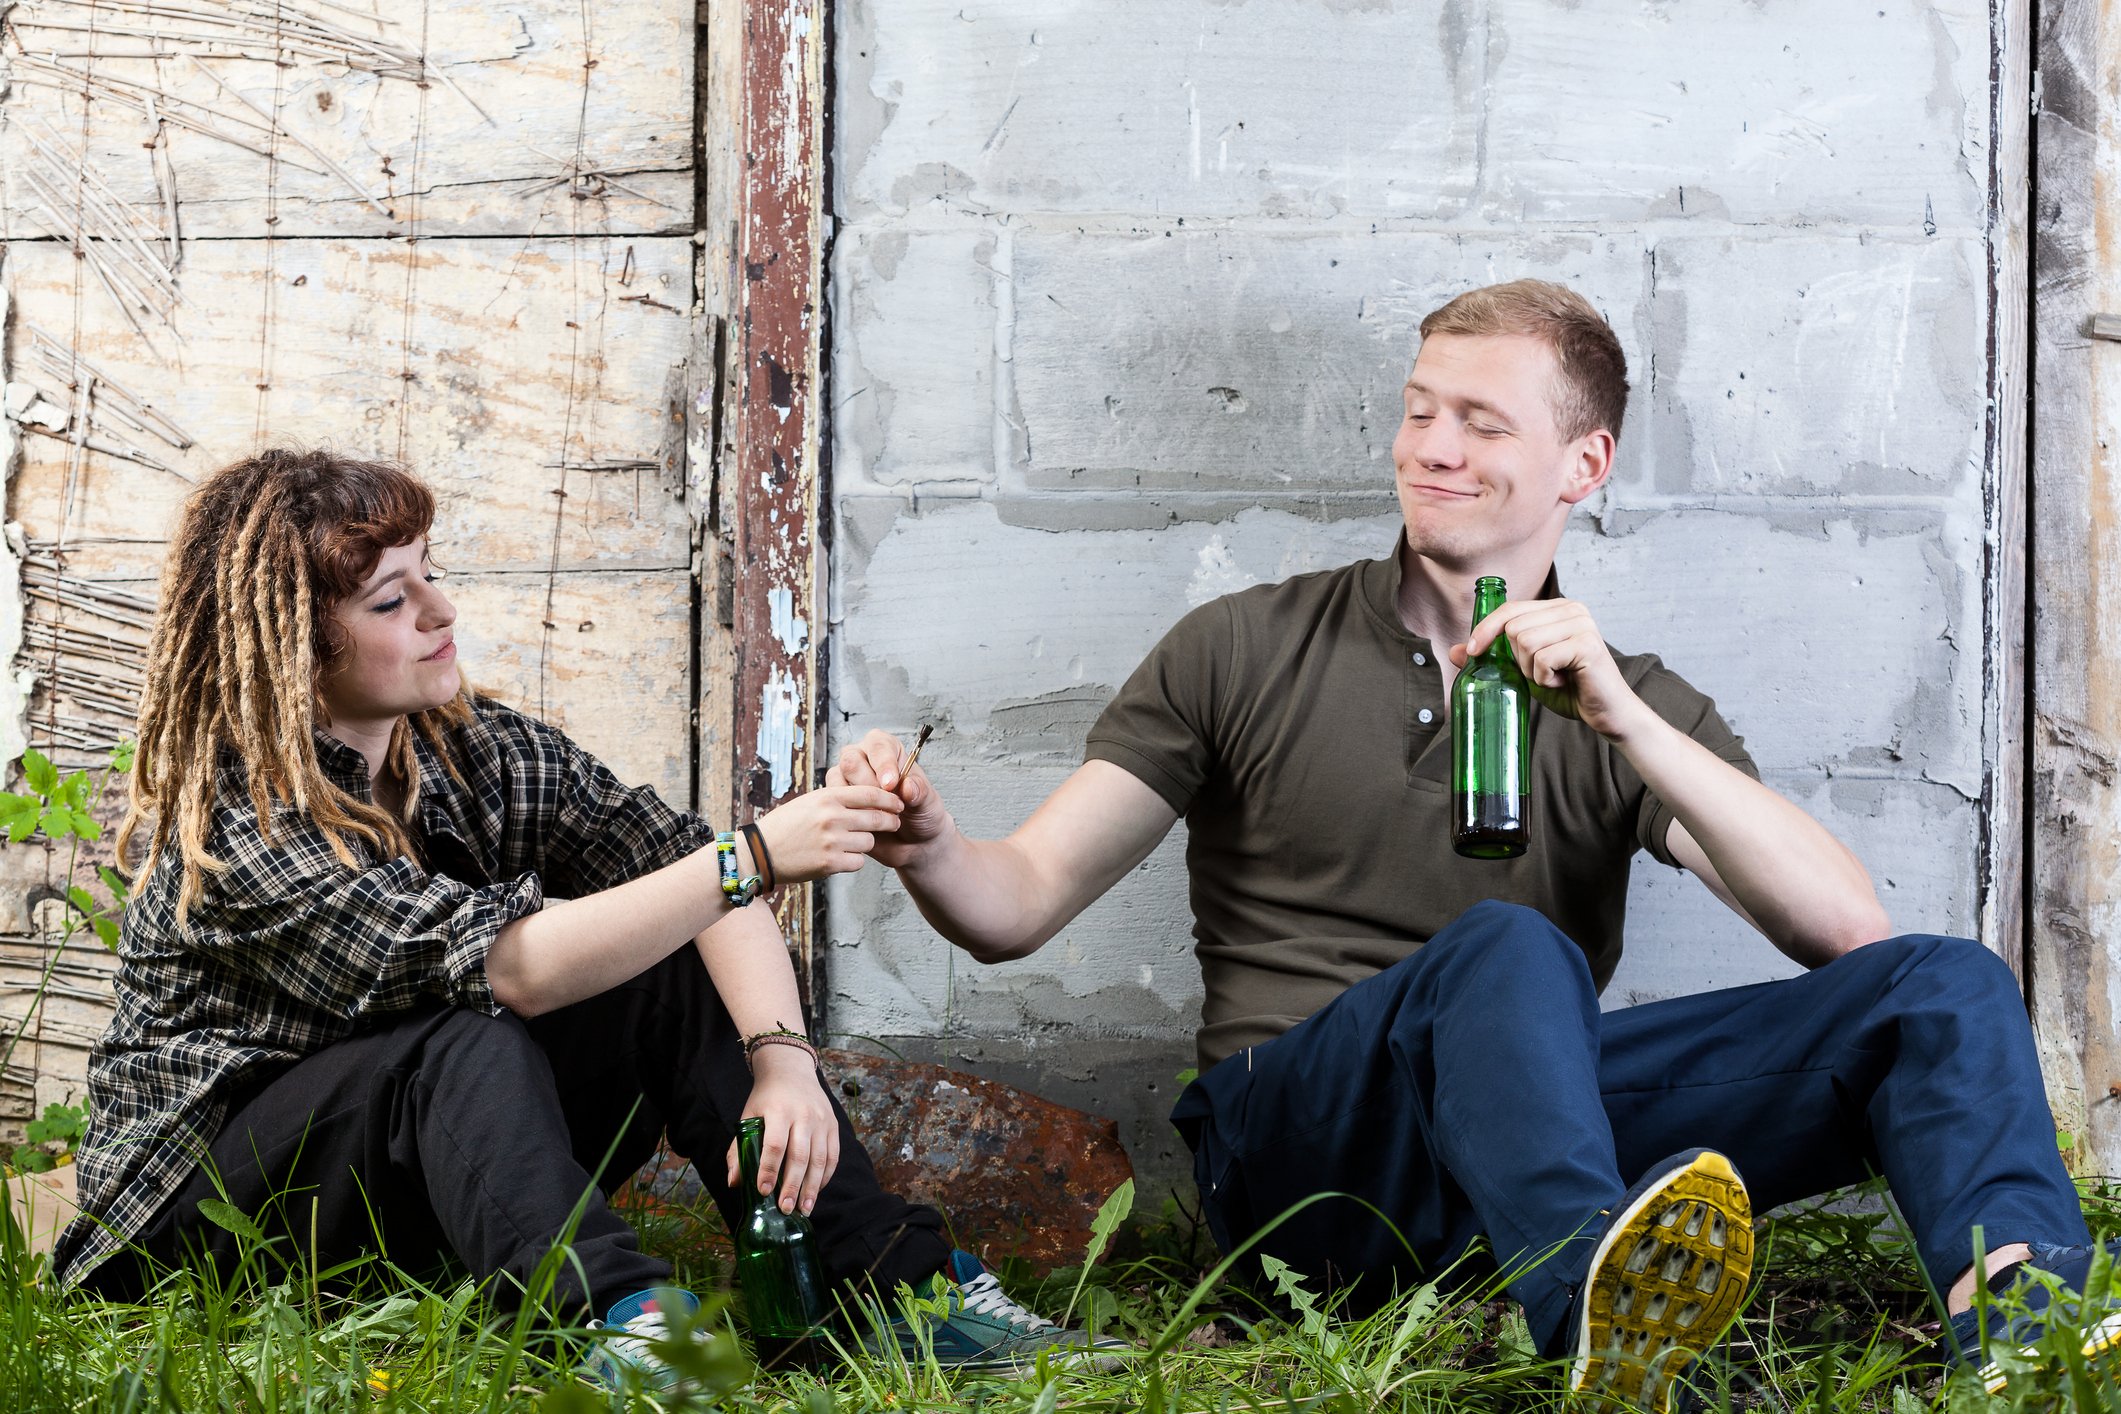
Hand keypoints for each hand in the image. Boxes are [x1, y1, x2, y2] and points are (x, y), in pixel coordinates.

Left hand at [725, 1047, 840, 1215]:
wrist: (791, 1070)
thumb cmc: (766, 1098)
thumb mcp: (748, 1116)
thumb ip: (739, 1149)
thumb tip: (735, 1183)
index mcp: (779, 1111)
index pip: (775, 1144)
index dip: (768, 1170)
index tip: (763, 1192)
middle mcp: (804, 1115)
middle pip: (799, 1156)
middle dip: (792, 1186)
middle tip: (785, 1209)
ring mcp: (822, 1120)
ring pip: (820, 1159)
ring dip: (812, 1188)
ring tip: (804, 1209)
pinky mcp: (833, 1126)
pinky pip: (833, 1156)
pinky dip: (825, 1176)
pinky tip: (816, 1191)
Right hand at [753, 784, 903, 882]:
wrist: (760, 852)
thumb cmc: (786, 825)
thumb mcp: (810, 802)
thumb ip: (838, 799)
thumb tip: (870, 798)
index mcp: (828, 797)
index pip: (871, 793)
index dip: (890, 798)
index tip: (898, 803)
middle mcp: (832, 817)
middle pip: (877, 818)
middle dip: (890, 821)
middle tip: (894, 823)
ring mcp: (832, 841)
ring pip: (869, 841)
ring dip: (867, 843)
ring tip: (853, 842)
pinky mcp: (830, 863)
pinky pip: (858, 861)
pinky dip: (854, 860)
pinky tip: (841, 857)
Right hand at [827, 730, 951, 869]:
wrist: (914, 842)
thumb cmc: (922, 813)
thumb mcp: (929, 802)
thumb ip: (921, 792)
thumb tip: (908, 786)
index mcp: (886, 748)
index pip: (878, 745)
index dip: (883, 764)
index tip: (892, 785)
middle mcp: (863, 758)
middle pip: (851, 761)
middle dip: (869, 786)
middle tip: (888, 804)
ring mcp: (847, 779)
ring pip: (837, 781)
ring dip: (859, 803)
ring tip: (882, 817)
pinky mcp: (838, 801)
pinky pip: (832, 803)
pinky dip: (850, 816)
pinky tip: (868, 825)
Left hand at [1450, 597, 1651, 741]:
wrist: (1605, 713)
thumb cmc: (1568, 689)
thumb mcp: (1523, 671)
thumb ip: (1493, 658)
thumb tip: (1452, 651)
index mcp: (1557, 608)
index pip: (1510, 609)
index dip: (1486, 628)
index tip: (1472, 651)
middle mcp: (1571, 608)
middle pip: (1514, 627)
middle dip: (1517, 659)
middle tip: (1540, 673)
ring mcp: (1581, 624)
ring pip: (1525, 642)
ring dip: (1531, 670)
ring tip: (1554, 676)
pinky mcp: (1586, 644)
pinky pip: (1542, 659)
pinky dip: (1544, 678)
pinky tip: (1564, 681)